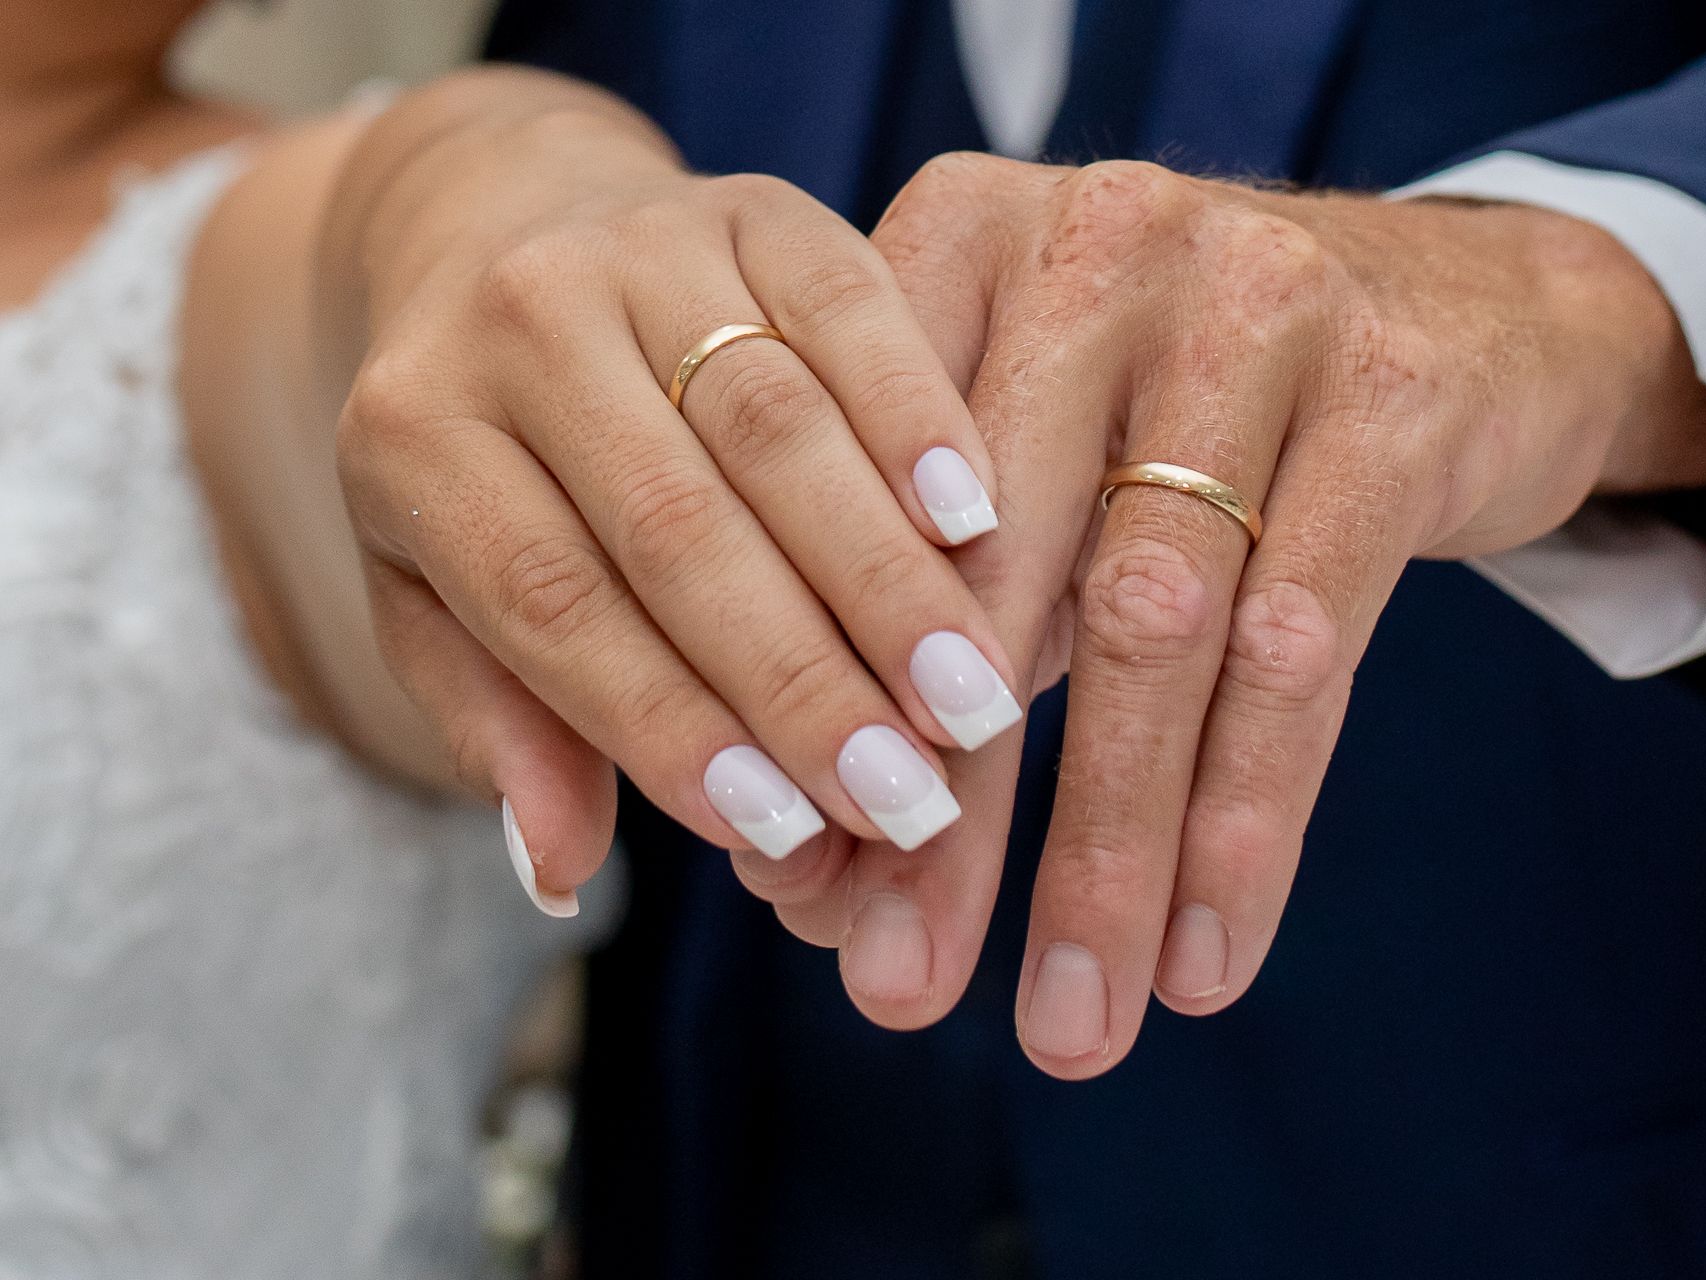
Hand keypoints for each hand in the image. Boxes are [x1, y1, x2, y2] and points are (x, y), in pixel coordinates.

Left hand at [324, 75, 1025, 910]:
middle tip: (907, 795)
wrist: (513, 229)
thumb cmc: (494, 462)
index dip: (666, 726)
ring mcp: (641, 244)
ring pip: (774, 428)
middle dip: (800, 676)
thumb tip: (556, 873)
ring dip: (882, 579)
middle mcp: (514, 320)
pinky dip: (920, 419)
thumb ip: (503, 724)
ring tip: (967, 703)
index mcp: (411, 433)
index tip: (781, 833)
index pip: (549, 605)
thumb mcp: (444, 593)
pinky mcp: (756, 204)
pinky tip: (981, 526)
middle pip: (674, 524)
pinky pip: (853, 310)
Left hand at [747, 153, 1705, 1074]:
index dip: (827, 714)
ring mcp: (1253, 307)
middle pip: (995, 576)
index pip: (862, 508)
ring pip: (1151, 625)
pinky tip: (1209, 954)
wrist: (1467, 311)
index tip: (810, 901)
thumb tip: (808, 885)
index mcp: (959, 239)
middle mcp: (1094, 246)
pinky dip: (1246, 818)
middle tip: (898, 993)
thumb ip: (924, 629)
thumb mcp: (1045, 469)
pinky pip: (1304, 644)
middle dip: (948, 815)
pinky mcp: (1391, 395)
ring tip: (1074, 1026)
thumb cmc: (1192, 412)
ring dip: (1105, 853)